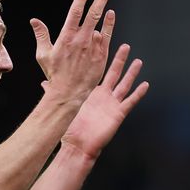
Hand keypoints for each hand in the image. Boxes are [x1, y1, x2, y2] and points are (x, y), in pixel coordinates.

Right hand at [29, 0, 115, 103]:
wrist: (69, 92)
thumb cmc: (55, 74)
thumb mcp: (43, 55)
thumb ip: (41, 35)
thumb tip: (34, 21)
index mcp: (66, 37)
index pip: (75, 12)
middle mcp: (81, 39)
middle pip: (93, 13)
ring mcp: (93, 47)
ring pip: (101, 22)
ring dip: (105, 8)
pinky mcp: (101, 55)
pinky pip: (107, 36)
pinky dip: (109, 24)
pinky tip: (110, 15)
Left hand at [61, 43, 148, 159]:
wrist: (78, 145)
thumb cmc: (71, 128)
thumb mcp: (64, 106)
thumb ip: (57, 93)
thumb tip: (44, 83)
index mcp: (91, 92)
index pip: (98, 71)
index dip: (101, 58)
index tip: (104, 44)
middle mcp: (103, 96)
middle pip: (114, 73)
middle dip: (120, 60)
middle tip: (125, 46)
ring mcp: (112, 104)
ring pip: (125, 84)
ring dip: (132, 73)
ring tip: (138, 61)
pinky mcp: (118, 113)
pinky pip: (130, 101)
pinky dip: (138, 93)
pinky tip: (145, 85)